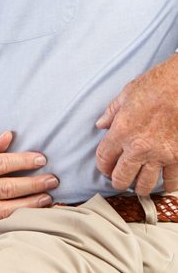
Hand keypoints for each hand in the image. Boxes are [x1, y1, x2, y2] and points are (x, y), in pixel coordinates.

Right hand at [0, 131, 57, 225]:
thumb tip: (8, 137)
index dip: (22, 162)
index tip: (41, 159)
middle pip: (7, 188)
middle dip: (33, 183)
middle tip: (53, 179)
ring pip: (6, 208)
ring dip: (31, 204)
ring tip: (48, 197)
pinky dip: (18, 218)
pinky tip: (32, 212)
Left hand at [95, 55, 177, 193]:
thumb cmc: (156, 85)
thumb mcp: (126, 95)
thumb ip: (111, 113)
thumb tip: (101, 124)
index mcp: (121, 132)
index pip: (104, 159)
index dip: (102, 166)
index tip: (105, 168)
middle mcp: (139, 148)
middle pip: (122, 177)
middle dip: (118, 181)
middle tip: (119, 181)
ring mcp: (161, 155)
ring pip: (146, 184)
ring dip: (140, 187)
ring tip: (139, 187)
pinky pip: (172, 180)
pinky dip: (168, 185)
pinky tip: (164, 185)